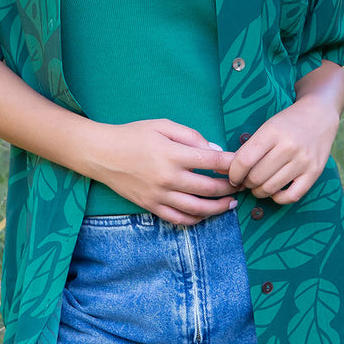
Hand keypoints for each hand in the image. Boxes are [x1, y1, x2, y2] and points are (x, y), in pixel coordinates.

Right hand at [86, 119, 237, 225]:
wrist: (102, 153)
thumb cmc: (133, 135)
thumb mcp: (162, 125)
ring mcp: (160, 195)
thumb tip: (214, 150)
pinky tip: (205, 214)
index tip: (241, 163)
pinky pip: (179, 219)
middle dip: (229, 187)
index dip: (231, 163)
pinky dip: (196, 219)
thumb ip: (190, 136)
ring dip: (218, 208)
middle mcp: (168, 178)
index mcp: (173, 154)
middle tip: (240, 184)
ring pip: (197, 209)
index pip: (212, 161)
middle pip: (209, 188)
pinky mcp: (151, 206)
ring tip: (229, 203)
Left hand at [227, 95, 339, 204]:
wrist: (319, 115)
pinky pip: (292, 196)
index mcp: (272, 132)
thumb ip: (247, 148)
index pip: (244, 160)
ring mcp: (303, 161)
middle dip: (246, 183)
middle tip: (245, 181)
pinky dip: (278, 198)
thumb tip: (223, 170)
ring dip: (259, 191)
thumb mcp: (266, 127)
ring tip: (257, 185)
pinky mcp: (315, 172)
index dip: (233, 173)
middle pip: (256, 177)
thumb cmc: (287, 123)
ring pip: (271, 188)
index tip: (232, 177)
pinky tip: (275, 191)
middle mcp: (289, 147)